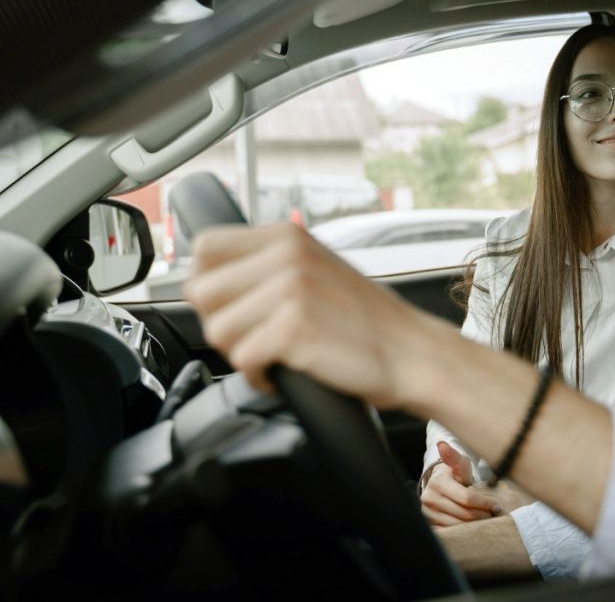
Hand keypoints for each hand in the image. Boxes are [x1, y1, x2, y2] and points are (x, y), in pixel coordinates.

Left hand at [184, 224, 446, 407]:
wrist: (413, 353)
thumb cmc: (366, 322)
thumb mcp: (315, 269)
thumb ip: (267, 265)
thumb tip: (205, 280)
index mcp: (286, 236)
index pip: (205, 247)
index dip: (207, 283)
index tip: (230, 306)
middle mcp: (285, 255)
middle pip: (201, 293)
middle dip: (223, 323)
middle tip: (257, 337)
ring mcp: (289, 290)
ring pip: (217, 330)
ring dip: (241, 353)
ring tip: (275, 354)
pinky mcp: (293, 328)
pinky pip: (242, 361)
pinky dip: (258, 377)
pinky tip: (283, 373)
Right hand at [421, 442, 495, 526]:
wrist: (442, 487)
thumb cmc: (456, 474)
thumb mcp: (459, 465)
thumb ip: (455, 457)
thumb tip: (442, 444)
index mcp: (437, 483)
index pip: (467, 498)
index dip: (485, 503)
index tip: (496, 505)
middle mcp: (428, 499)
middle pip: (464, 514)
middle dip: (482, 514)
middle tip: (493, 514)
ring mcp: (428, 514)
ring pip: (459, 526)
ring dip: (475, 524)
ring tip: (485, 518)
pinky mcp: (430, 526)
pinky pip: (452, 533)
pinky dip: (465, 531)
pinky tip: (473, 525)